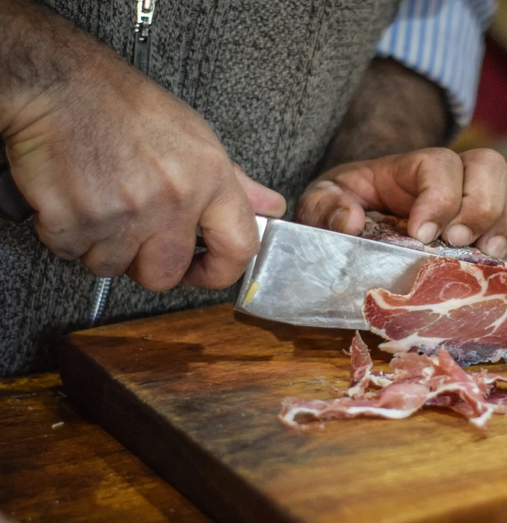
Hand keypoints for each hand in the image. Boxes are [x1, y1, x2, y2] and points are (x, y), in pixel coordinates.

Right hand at [1, 8, 285, 290]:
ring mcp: (124, 212)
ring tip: (100, 201)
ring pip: (114, 267)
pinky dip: (65, 233)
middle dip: (145, 262)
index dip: (220, 271)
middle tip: (133, 230)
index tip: (204, 271)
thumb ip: (234, 184)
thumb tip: (269, 208)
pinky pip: (72, 252)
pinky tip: (73, 198)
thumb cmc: (124, 107)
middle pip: (165, 275)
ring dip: (102, 245)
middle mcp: (172, 199)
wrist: (58, 83)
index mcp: (209, 179)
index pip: (239, 248)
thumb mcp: (195, 137)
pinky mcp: (76, 219)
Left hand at [297, 148, 506, 266]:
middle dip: (480, 206)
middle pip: (490, 165)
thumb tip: (350, 222)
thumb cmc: (348, 208)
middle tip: (457, 242)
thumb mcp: (322, 203)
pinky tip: (497, 268)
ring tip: (484, 257)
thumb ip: (326, 207)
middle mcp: (454, 173)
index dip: (439, 197)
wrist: (370, 217)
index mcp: (410, 167)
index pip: (439, 164)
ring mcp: (482, 196)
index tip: (421, 234)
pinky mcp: (499, 228)